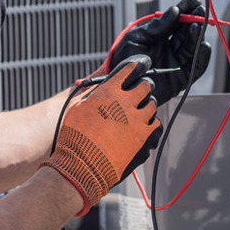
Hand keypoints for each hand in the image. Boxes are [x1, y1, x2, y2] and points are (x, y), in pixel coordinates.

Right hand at [43, 55, 161, 216]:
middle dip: (143, 86)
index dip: (136, 66)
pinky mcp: (143, 136)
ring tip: (137, 111)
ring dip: (146, 105)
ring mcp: (137, 119)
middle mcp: (126, 101)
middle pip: (146, 85)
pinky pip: (154, 123)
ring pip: (152, 104)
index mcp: (109, 90)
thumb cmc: (75, 135)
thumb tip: (101, 86)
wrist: (82, 163)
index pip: (130, 68)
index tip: (139, 66)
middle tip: (138, 92)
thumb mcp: (77, 106)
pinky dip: (149, 122)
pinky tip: (140, 126)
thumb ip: (92, 92)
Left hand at [108, 0, 212, 102]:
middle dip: (195, 19)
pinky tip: (204, 45)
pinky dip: (202, 57)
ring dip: (197, 35)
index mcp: (159, 37)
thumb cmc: (123, 61)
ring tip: (197, 25)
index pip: (177, 20)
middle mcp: (170, 48)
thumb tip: (175, 11)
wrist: (120, 86)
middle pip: (187, 32)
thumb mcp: (137, 38)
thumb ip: (157, 26)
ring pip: (193, 47)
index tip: (194, 0)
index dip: (186, 10)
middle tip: (200, 10)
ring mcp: (176, 63)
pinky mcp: (181, 79)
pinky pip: (196, 67)